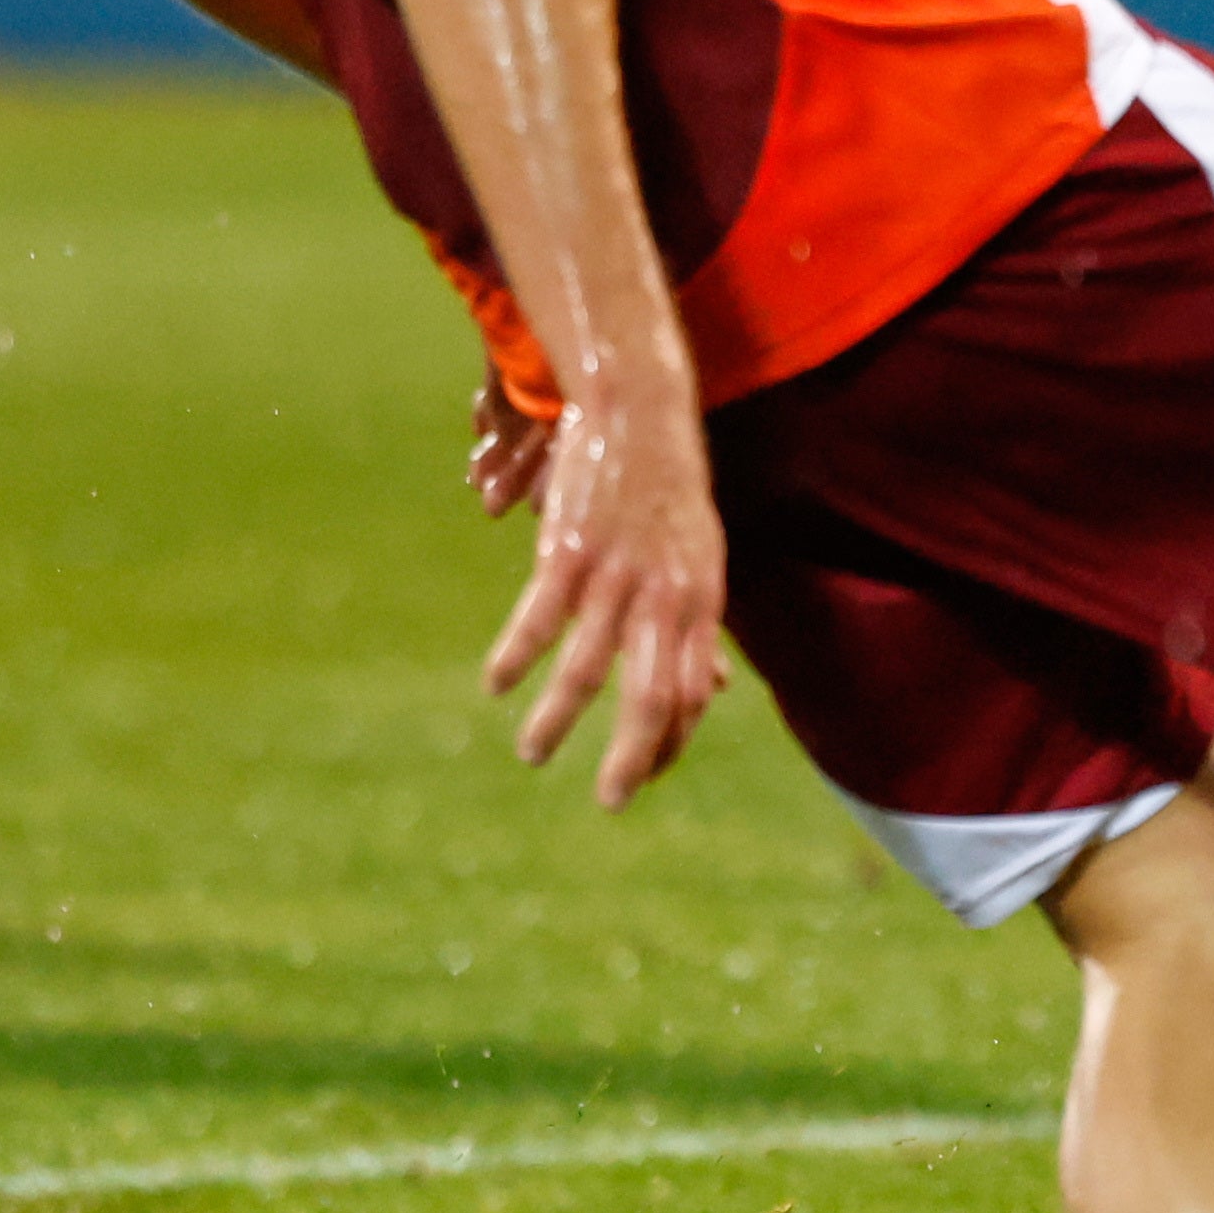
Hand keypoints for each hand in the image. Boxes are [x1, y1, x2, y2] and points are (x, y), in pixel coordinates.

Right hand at [477, 370, 728, 808]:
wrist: (641, 411)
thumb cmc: (672, 492)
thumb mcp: (702, 560)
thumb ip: (701, 627)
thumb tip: (717, 691)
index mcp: (701, 602)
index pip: (692, 694)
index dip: (669, 742)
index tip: (643, 775)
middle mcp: (666, 596)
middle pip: (653, 698)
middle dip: (630, 759)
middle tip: (611, 802)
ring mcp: (617, 575)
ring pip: (588, 670)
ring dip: (557, 721)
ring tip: (534, 755)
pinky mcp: (570, 551)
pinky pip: (540, 620)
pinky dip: (516, 657)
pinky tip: (496, 685)